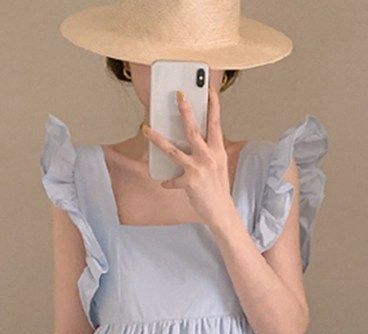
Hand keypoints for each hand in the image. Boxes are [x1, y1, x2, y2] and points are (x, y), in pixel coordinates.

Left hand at [142, 85, 236, 227]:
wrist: (221, 211)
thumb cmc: (218, 187)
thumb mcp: (217, 165)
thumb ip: (207, 150)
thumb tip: (191, 139)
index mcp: (218, 150)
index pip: (216, 123)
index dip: (213, 105)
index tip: (208, 89)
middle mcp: (209, 156)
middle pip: (193, 130)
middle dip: (185, 111)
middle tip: (178, 95)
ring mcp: (198, 169)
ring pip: (173, 150)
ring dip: (157, 139)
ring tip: (145, 129)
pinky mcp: (189, 182)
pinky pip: (172, 179)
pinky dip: (168, 182)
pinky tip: (165, 183)